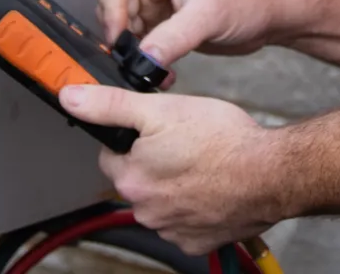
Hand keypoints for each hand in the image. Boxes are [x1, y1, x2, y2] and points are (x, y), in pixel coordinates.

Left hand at [60, 83, 283, 254]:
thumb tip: (70, 97)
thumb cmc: (223, 140)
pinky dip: (196, 207)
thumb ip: (112, 104)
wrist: (270, 173)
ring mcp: (170, 229)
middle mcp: (144, 210)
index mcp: (130, 177)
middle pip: (138, 178)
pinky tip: (213, 187)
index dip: (135, 135)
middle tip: (186, 142)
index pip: (113, 152)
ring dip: (175, 184)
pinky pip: (186, 222)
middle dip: (155, 161)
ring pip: (161, 200)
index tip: (159, 129)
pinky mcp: (195, 242)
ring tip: (204, 163)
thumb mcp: (164, 109)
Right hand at [93, 0, 279, 66]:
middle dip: (121, 34)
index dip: (110, 8)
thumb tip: (142, 58)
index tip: (120, 38)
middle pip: (112, 3)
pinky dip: (146, 58)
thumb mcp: (209, 16)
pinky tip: (160, 71)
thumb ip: (172, 38)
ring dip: (134, 50)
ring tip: (153, 68)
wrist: (273, 12)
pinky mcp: (166, 21)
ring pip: (124, 25)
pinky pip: (141, 39)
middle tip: (135, 58)